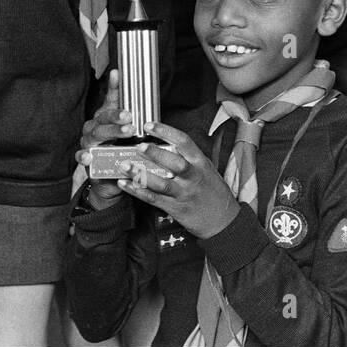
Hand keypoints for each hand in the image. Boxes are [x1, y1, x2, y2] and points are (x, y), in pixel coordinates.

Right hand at [74, 69, 135, 204]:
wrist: (112, 177)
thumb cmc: (122, 151)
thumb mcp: (133, 135)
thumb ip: (137, 118)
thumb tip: (148, 101)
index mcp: (106, 117)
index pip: (111, 99)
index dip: (114, 87)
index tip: (117, 74)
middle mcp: (95, 126)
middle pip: (104, 117)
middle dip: (117, 115)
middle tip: (130, 116)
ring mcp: (88, 142)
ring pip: (96, 134)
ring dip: (111, 132)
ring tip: (126, 131)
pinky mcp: (86, 159)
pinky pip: (82, 156)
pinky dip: (84, 156)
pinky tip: (89, 156)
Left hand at [117, 120, 240, 239]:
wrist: (223, 221)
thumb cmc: (213, 192)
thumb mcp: (206, 169)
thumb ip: (188, 157)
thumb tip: (166, 141)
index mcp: (200, 163)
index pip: (184, 142)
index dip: (166, 131)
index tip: (149, 124)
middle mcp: (192, 177)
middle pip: (174, 162)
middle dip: (155, 153)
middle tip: (138, 145)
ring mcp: (183, 193)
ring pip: (160, 183)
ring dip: (140, 174)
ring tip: (124, 165)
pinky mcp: (175, 208)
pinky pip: (152, 198)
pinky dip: (137, 191)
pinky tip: (124, 184)